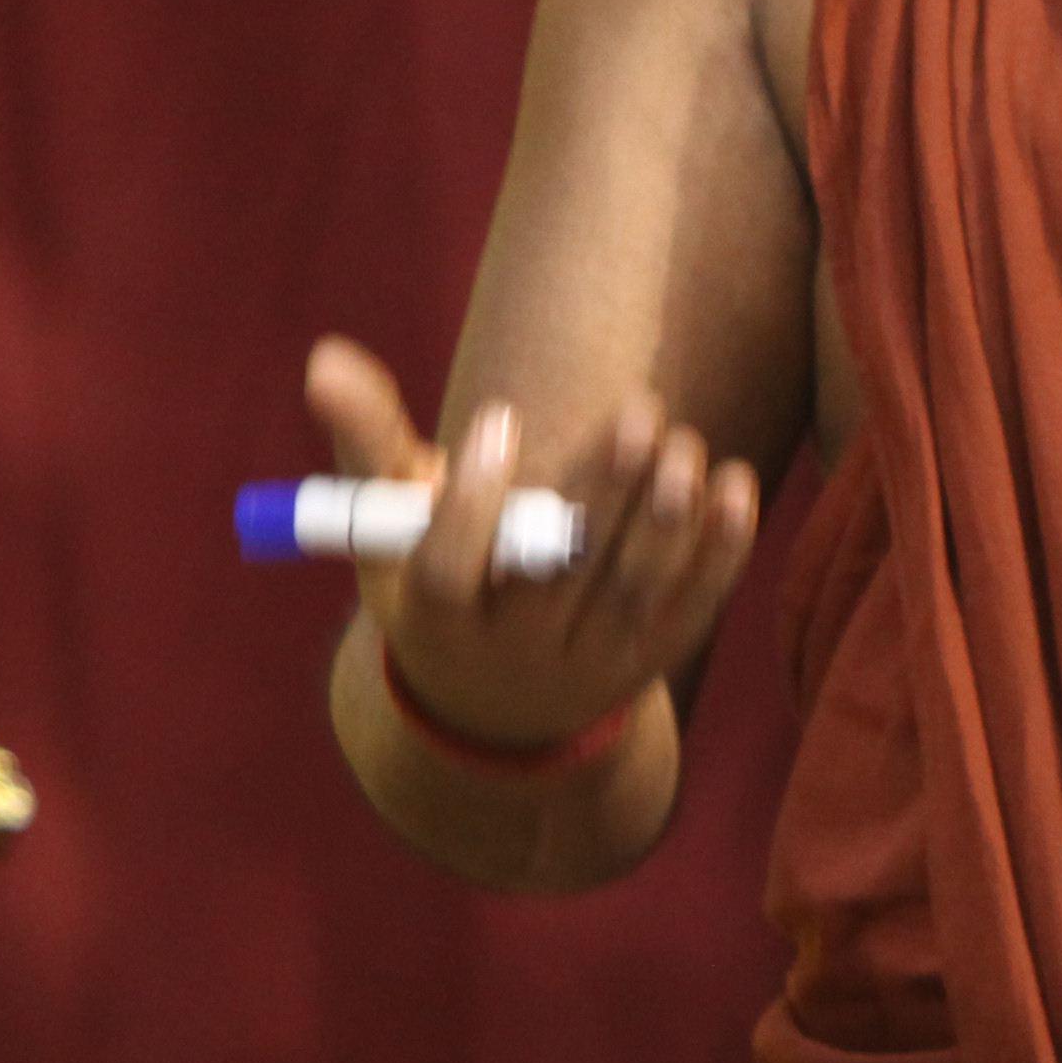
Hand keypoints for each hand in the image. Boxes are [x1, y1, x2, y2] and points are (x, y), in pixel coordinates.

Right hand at [304, 336, 763, 752]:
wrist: (496, 703)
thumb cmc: (435, 578)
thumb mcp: (389, 527)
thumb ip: (367, 442)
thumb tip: (326, 358)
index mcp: (433, 618)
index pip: (447, 570)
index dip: (471, 500)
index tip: (500, 416)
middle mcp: (509, 650)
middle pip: (555, 578)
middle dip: (600, 494)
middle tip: (637, 412)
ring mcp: (586, 662)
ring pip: (630, 595)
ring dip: (665, 520)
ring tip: (682, 443)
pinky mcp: (649, 659)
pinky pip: (691, 609)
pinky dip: (719, 552)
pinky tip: (734, 484)